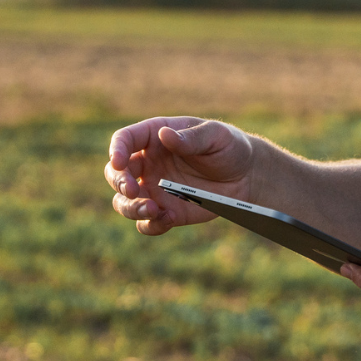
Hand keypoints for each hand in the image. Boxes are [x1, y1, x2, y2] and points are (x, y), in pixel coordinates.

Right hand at [104, 116, 254, 236]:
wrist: (245, 175)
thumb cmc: (228, 146)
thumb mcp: (215, 136)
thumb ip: (191, 138)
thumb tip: (164, 135)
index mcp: (155, 137)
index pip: (124, 139)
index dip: (116, 149)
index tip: (118, 161)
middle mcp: (148, 163)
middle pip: (115, 173)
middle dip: (119, 182)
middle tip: (134, 190)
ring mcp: (154, 189)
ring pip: (124, 202)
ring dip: (130, 208)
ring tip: (153, 210)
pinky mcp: (165, 211)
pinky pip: (146, 223)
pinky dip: (151, 225)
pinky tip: (168, 219)